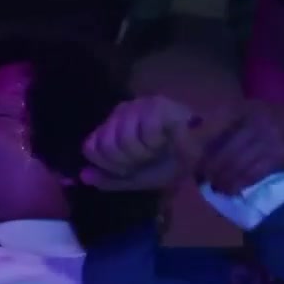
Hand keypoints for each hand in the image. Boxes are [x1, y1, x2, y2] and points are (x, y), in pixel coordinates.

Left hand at [80, 96, 202, 190]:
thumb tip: (82, 176)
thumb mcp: (135, 179)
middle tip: (147, 159)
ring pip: (124, 139)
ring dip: (144, 154)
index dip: (109, 166)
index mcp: (111, 128)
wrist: (200, 156)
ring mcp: (138, 106)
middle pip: (105, 146)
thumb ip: (109, 179)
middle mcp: (120, 113)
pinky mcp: (157, 105)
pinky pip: (145, 131)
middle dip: (127, 162)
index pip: (91, 148)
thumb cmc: (168, 164)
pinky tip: (168, 139)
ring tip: (158, 149)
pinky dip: (158, 142)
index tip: (130, 168)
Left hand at [199, 101, 283, 194]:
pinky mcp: (278, 156)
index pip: (211, 126)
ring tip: (216, 188)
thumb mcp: (254, 112)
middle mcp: (253, 120)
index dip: (199, 147)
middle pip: (222, 150)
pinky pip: (251, 173)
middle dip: (209, 168)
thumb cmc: (281, 123)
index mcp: (242, 108)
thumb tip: (195, 134)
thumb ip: (227, 122)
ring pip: (235, 164)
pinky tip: (231, 190)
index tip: (191, 160)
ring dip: (222, 180)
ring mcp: (266, 137)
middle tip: (202, 179)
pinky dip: (238, 184)